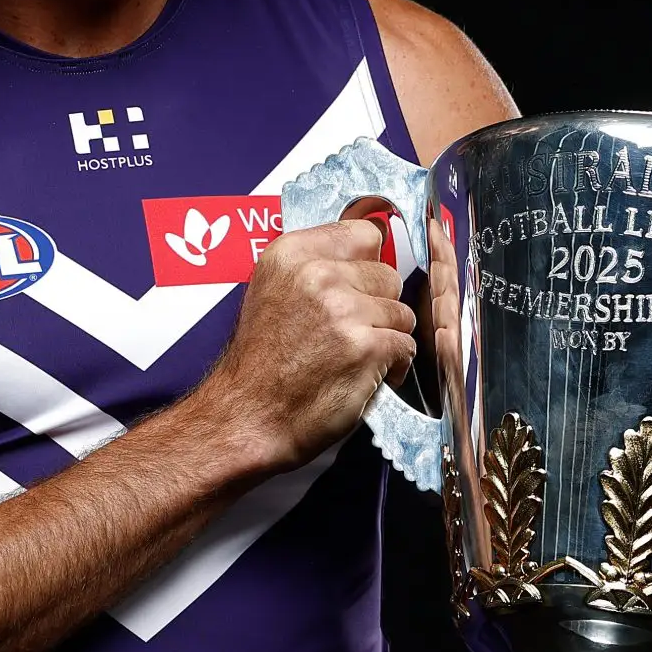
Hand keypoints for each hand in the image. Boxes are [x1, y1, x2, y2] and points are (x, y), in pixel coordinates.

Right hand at [200, 218, 415, 474]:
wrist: (246, 417)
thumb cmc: (260, 363)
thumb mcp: (271, 291)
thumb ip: (314, 265)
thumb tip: (365, 253)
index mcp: (292, 254)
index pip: (364, 234)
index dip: (368, 264)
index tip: (361, 284)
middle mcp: (318, 275)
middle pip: (387, 275)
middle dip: (378, 305)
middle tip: (350, 332)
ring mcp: (345, 310)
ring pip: (401, 313)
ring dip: (386, 337)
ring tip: (354, 356)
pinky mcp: (366, 347)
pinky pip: (405, 346)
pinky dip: (393, 365)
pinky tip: (365, 374)